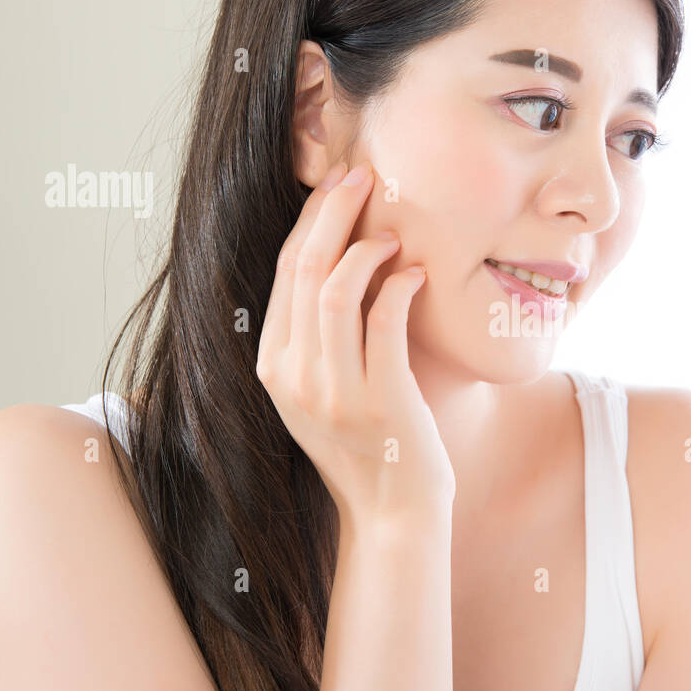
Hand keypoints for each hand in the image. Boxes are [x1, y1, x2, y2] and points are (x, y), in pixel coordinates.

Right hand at [256, 161, 455, 529]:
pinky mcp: (380, 400)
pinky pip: (384, 322)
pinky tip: (416, 273)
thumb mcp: (324, 389)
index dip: (311, 221)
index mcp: (274, 366)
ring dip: (367, 247)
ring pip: (335, 290)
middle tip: (363, 176)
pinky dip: (400, 286)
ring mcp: (334, 391)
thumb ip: (321, 335)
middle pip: (304, 269)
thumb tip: (338, 260)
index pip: (283, 273)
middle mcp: (294, 376)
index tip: (338, 186)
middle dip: (333, 213)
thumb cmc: (369, 443)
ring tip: (394, 232)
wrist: (393, 513)